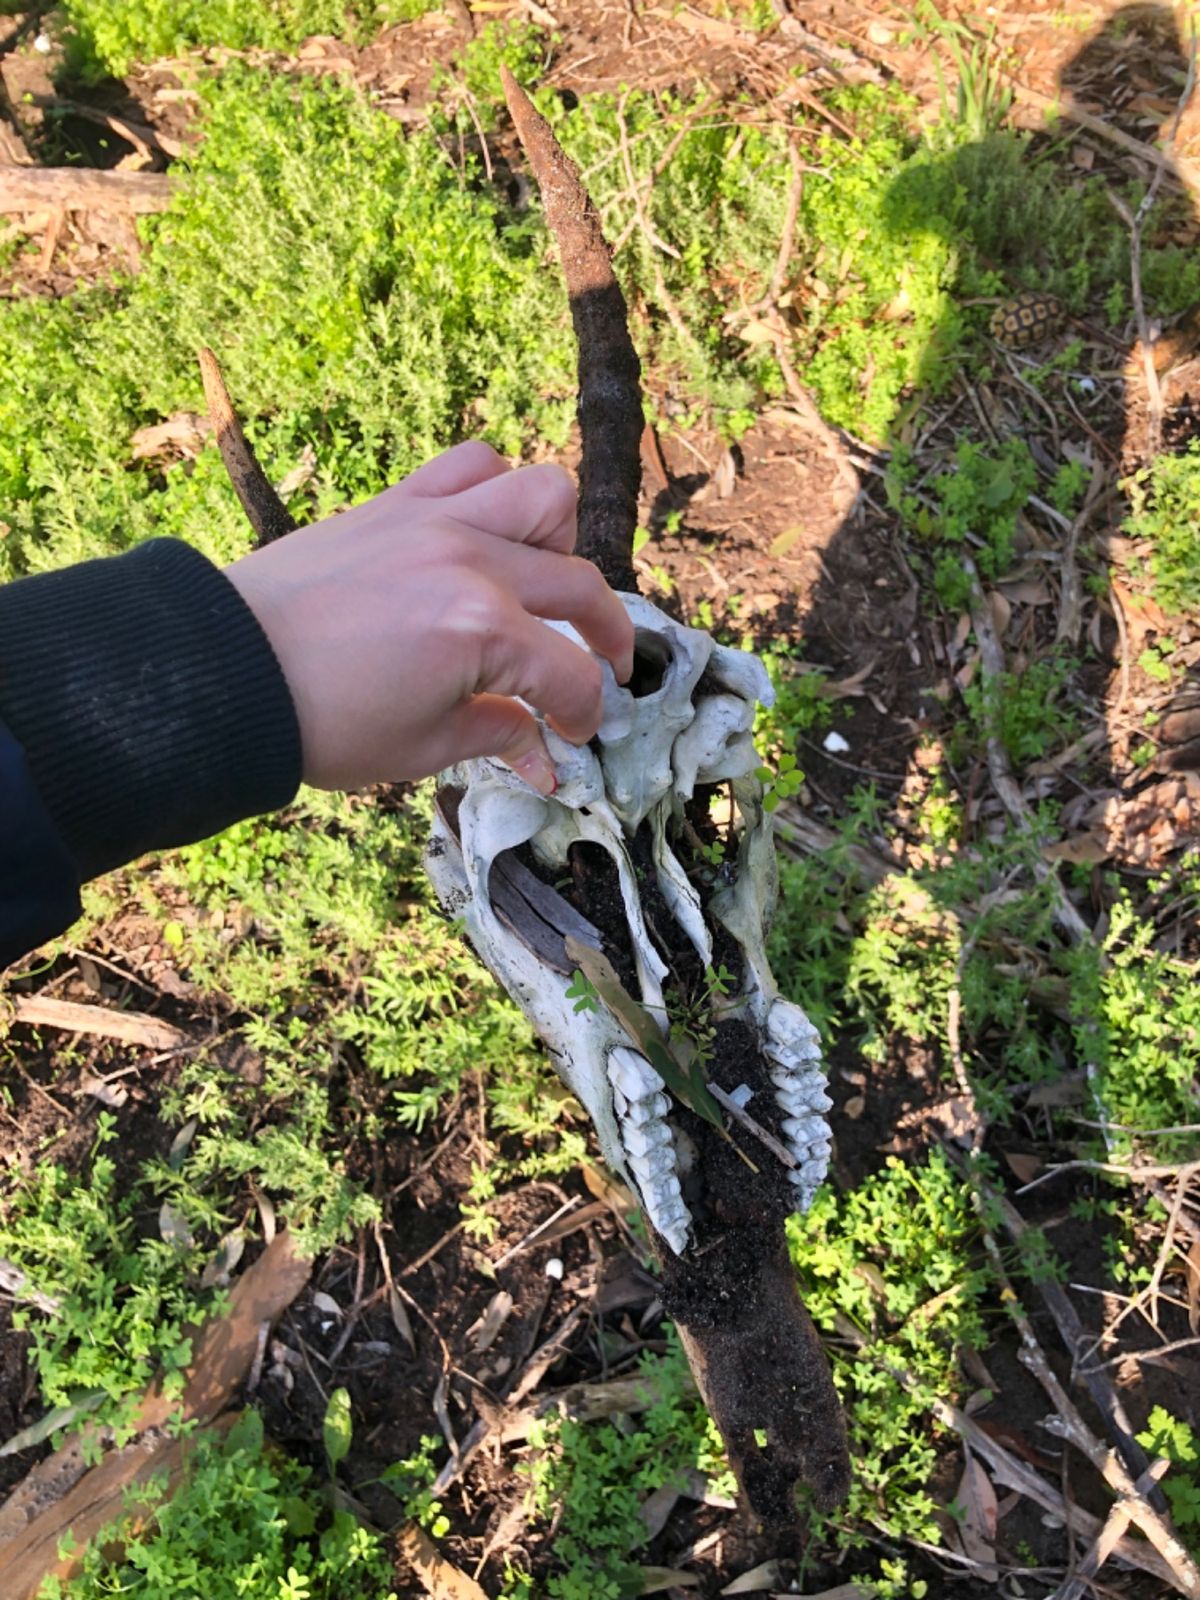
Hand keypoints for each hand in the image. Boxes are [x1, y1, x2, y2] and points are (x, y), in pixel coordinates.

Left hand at [225, 442, 633, 793]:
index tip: (570, 736)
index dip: (583, 713)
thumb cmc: (320, 720)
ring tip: (541, 583)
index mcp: (482, 630)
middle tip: (602, 670)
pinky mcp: (397, 501)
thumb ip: (498, 734)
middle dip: (606, 637)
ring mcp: (436, 521)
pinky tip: (486, 535)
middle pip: (580, 586)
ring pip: (543, 496)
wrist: (226, 672)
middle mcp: (472, 562)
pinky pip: (471, 464)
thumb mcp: (421, 747)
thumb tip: (544, 753)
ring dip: (561, 543)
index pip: (571, 674)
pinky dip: (494, 491)